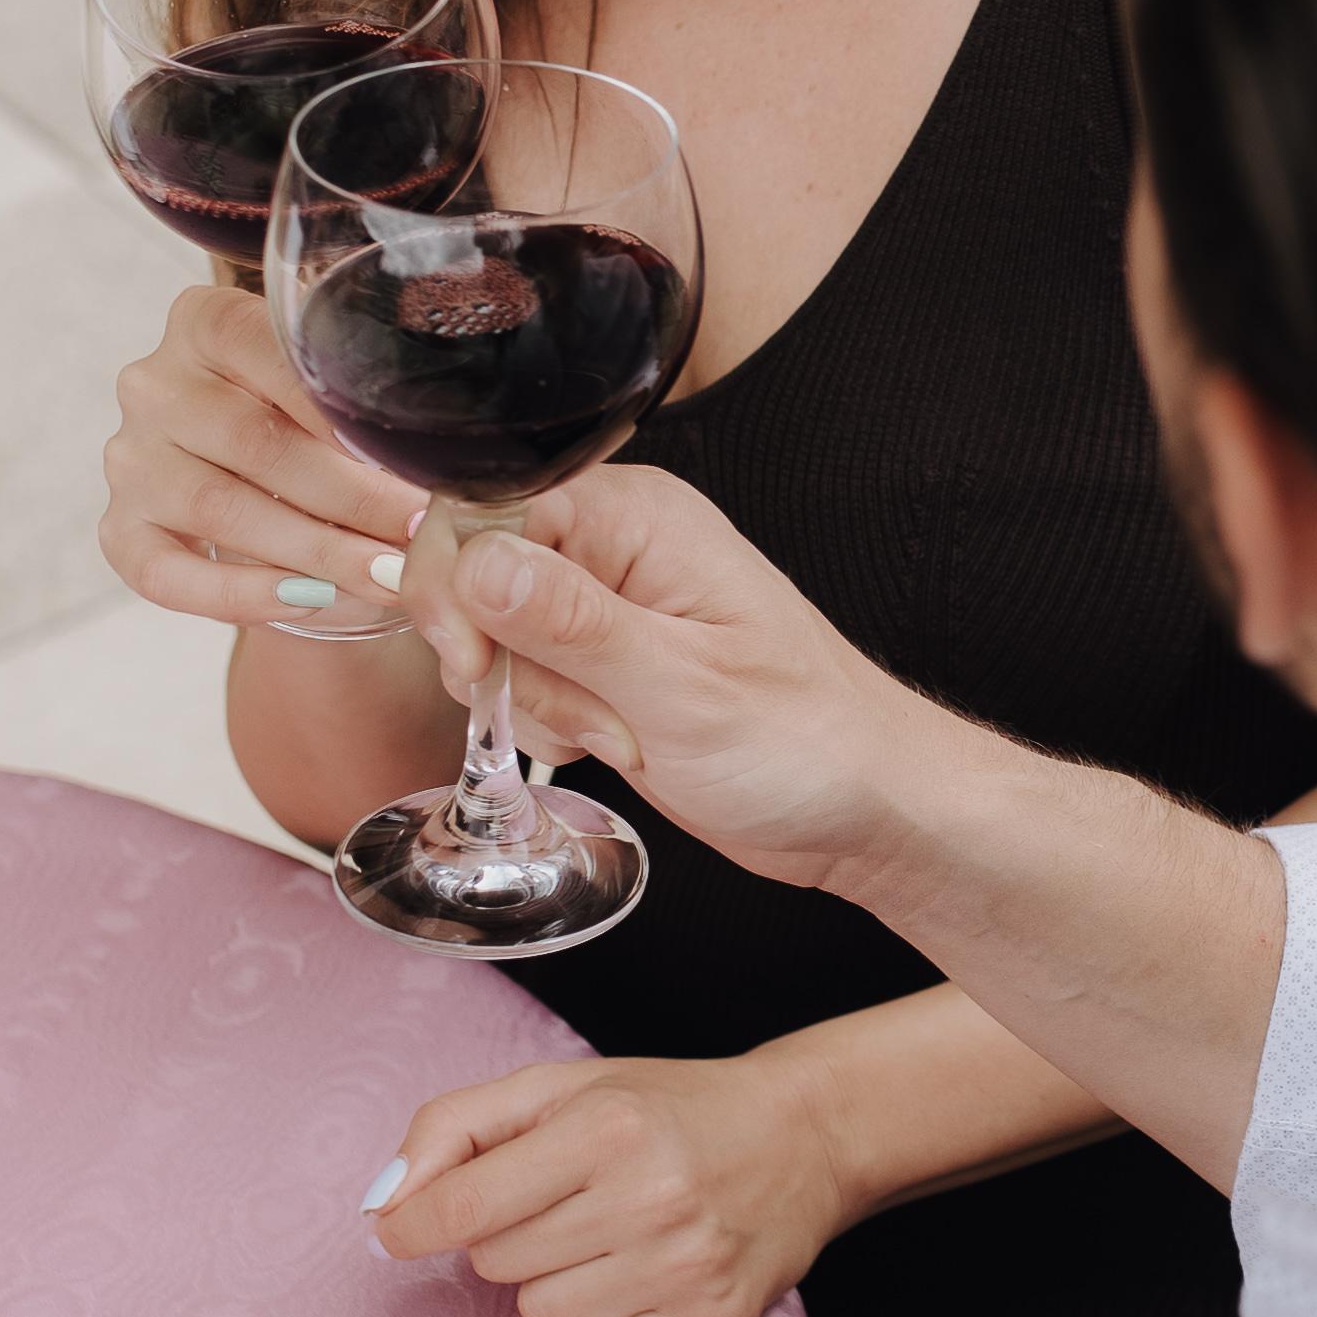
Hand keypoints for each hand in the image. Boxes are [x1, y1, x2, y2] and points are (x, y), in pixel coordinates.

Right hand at [101, 282, 428, 636]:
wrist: (253, 475)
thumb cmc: (304, 421)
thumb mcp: (326, 386)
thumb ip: (358, 400)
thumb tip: (437, 455)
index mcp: (205, 323)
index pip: (278, 358)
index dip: (351, 417)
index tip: (417, 464)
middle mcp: (154, 384)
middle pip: (256, 442)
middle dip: (352, 497)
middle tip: (420, 534)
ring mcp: (130, 460)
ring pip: (220, 510)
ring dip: (315, 552)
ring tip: (386, 577)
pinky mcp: (119, 529)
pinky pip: (169, 574)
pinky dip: (243, 595)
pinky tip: (310, 603)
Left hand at [372, 1051, 853, 1316]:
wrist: (801, 1140)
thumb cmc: (665, 1110)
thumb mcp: (558, 1088)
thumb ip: (456, 1128)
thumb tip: (384, 1203)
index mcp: (605, 1129)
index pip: (465, 1208)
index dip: (414, 1226)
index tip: (399, 1231)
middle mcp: (649, 1199)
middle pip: (497, 1264)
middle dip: (508, 1235)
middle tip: (561, 1203)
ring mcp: (683, 1268)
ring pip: (540, 1316)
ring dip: (552, 1281)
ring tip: (604, 1238)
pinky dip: (601, 1316)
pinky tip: (639, 1271)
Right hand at [409, 468, 939, 893]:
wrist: (860, 807)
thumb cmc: (806, 741)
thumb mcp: (682, 686)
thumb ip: (571, 623)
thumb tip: (475, 561)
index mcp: (636, 517)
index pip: (485, 508)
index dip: (457, 586)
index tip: (473, 664)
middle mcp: (615, 547)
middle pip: (476, 576)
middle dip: (510, 663)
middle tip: (591, 714)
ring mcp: (606, 606)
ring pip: (495, 639)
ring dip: (543, 705)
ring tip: (631, 733)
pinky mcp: (603, 662)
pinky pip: (526, 681)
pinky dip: (556, 725)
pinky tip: (621, 744)